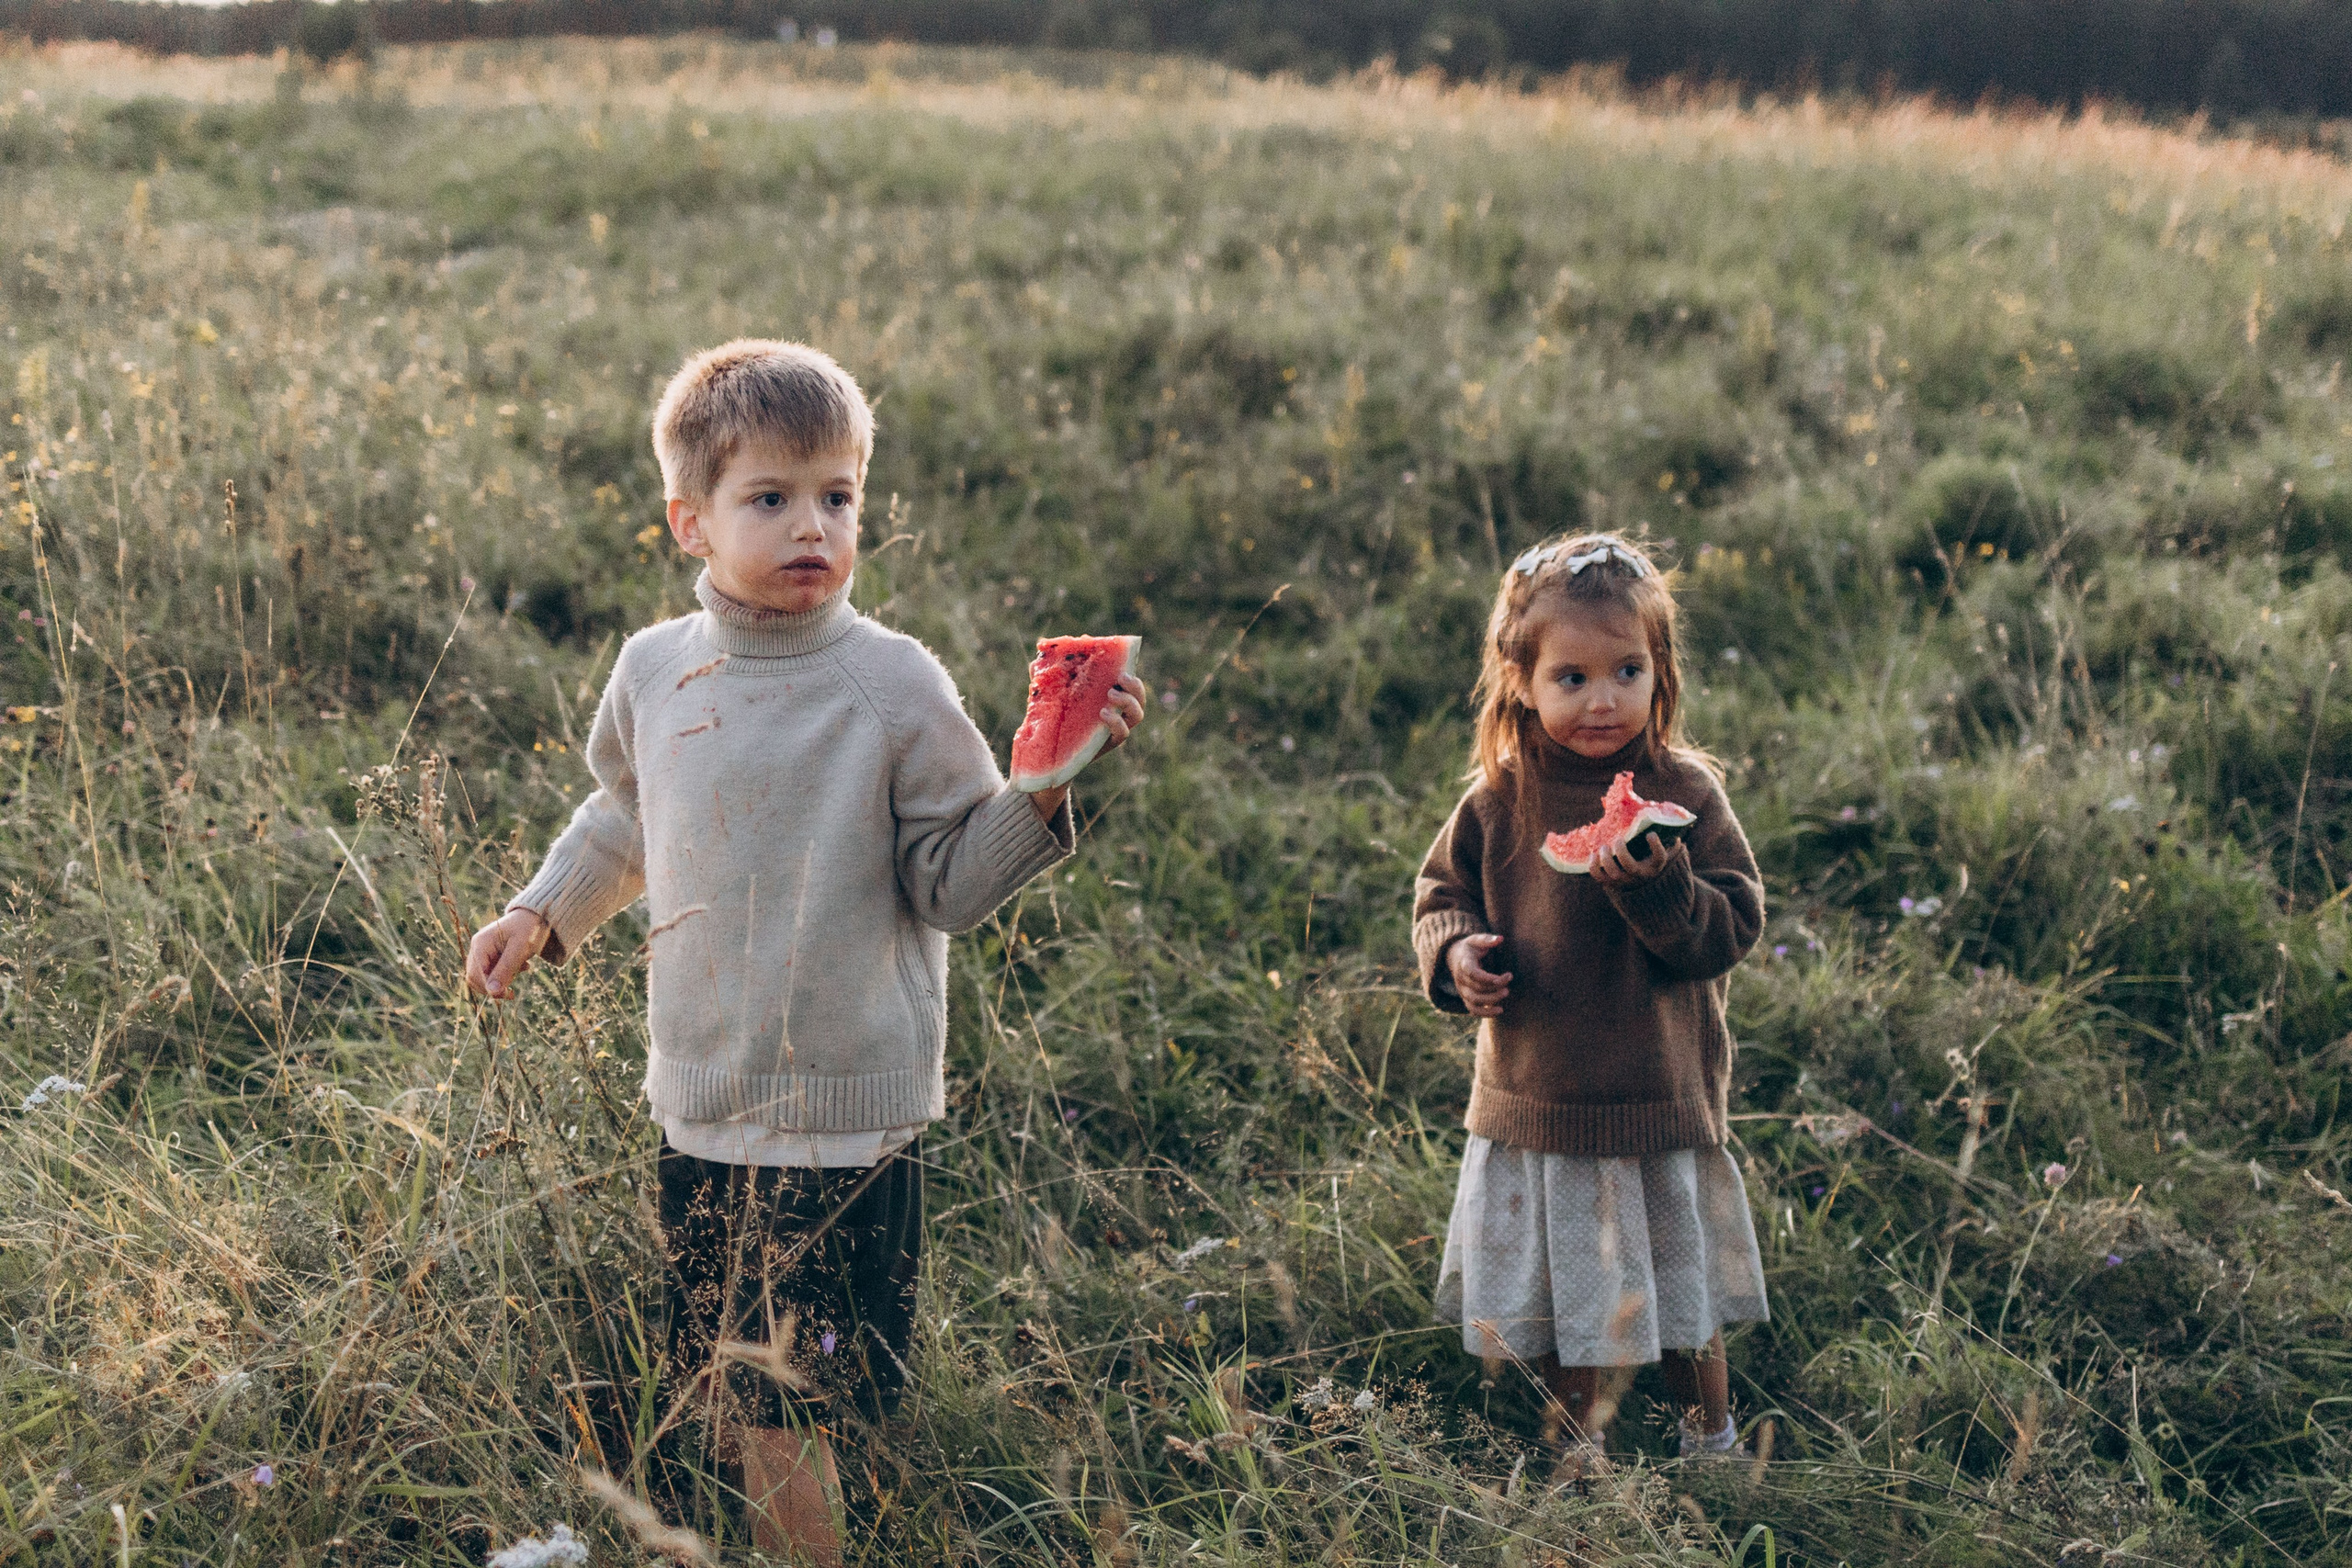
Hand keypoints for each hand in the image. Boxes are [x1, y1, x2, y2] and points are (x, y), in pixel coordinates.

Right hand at [466, 909, 549, 998]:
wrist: (538, 915)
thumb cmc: (529, 929)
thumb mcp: (519, 950)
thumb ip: (505, 970)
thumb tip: (492, 992)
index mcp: (481, 944)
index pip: (475, 975)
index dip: (489, 988)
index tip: (509, 993)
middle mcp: (478, 948)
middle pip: (476, 977)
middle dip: (495, 987)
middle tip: (512, 992)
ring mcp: (484, 951)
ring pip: (485, 976)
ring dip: (502, 980)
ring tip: (521, 970)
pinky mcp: (492, 954)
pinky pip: (494, 971)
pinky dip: (507, 973)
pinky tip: (523, 966)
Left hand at [1028, 672, 1148, 819]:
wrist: (1046, 754)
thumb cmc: (1051, 719)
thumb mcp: (1048, 694)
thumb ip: (1046, 676)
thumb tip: (1037, 656)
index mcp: (1106, 697)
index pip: (1128, 683)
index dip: (1130, 673)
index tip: (1121, 663)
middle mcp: (1115, 713)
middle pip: (1139, 698)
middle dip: (1135, 686)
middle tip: (1120, 677)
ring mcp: (1114, 729)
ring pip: (1137, 716)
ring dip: (1129, 702)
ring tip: (1111, 694)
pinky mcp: (1108, 744)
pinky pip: (1122, 734)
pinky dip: (1117, 722)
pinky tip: (1102, 713)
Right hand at [1446, 933, 1510, 1017]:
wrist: (1454, 957)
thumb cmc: (1470, 948)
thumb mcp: (1476, 940)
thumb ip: (1487, 939)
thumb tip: (1500, 939)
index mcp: (1463, 964)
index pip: (1474, 974)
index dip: (1489, 978)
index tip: (1507, 975)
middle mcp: (1461, 979)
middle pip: (1476, 989)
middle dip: (1494, 988)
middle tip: (1508, 983)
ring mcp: (1462, 990)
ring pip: (1474, 1001)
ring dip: (1491, 1001)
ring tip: (1506, 993)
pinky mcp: (1465, 997)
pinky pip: (1472, 1010)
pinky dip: (1485, 1013)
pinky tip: (1500, 1010)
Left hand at [1590, 831, 1673, 887]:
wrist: (1638, 874)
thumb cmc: (1647, 849)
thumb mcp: (1654, 840)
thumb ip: (1655, 826)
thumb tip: (1655, 805)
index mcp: (1655, 863)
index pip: (1660, 857)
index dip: (1656, 846)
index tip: (1650, 834)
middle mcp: (1641, 874)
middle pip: (1631, 867)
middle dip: (1622, 853)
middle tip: (1618, 840)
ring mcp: (1625, 879)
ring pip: (1614, 874)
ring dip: (1607, 860)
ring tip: (1604, 847)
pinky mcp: (1611, 882)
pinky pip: (1600, 878)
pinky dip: (1594, 867)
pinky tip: (1593, 855)